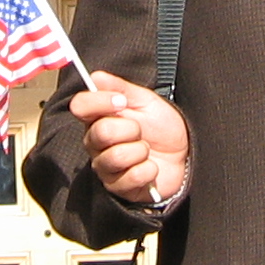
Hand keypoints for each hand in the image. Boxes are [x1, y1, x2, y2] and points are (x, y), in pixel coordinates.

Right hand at [67, 72, 188, 204]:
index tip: (122, 101)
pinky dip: (148, 170)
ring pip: (115, 156)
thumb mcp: (146, 101)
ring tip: (146, 150)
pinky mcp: (118, 188)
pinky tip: (150, 167)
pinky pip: (131, 177)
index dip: (100, 101)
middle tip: (140, 131)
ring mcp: (105, 167)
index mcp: (98, 118)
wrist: (184, 155)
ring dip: (140, 151)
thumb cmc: (161, 128)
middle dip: (130, 128)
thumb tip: (96, 76)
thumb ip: (121, 87)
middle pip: (100, 132)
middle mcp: (96, 143)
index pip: (80, 106)